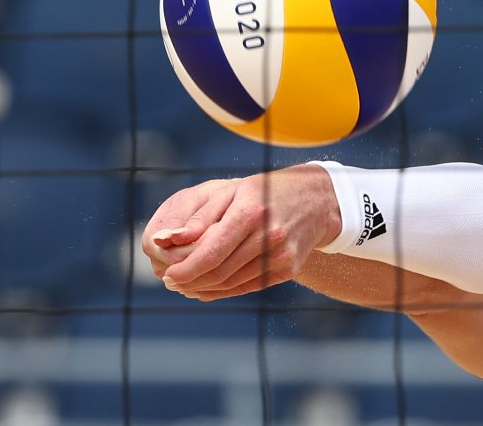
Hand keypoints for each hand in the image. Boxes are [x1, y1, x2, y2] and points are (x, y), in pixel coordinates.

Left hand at [140, 164, 341, 300]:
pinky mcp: (288, 269)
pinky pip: (249, 286)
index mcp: (251, 213)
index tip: (167, 274)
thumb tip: (165, 241)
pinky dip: (225, 290)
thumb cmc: (266, 192)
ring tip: (186, 284)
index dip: (184, 269)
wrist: (317, 200)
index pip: (210, 253)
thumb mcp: (232, 192)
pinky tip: (209, 287)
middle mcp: (269, 236)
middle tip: (171, 281)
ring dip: (204, 288)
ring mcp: (282, 255)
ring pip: (232, 283)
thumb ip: (199, 217)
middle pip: (220, 272)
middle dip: (190, 281)